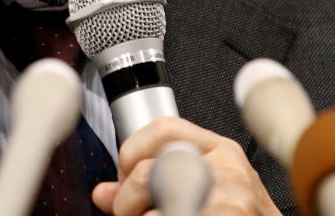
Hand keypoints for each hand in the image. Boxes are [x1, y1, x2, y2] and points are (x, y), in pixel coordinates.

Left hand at [92, 117, 280, 215]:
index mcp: (223, 152)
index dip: (131, 153)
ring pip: (154, 205)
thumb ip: (156, 186)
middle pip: (150, 170)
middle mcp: (229, 170)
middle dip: (129, 200)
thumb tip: (104, 192)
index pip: (163, 128)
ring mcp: (230, 199)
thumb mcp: (208, 195)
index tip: (123, 180)